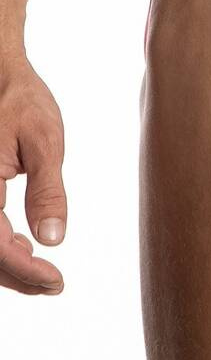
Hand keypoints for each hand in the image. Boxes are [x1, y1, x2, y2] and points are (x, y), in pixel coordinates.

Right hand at [0, 52, 65, 294]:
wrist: (0, 75)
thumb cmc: (22, 101)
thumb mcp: (45, 141)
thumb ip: (48, 190)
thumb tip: (53, 240)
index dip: (23, 270)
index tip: (56, 280)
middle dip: (17, 276)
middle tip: (55, 284)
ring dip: (7, 265)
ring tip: (44, 274)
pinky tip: (24, 247)